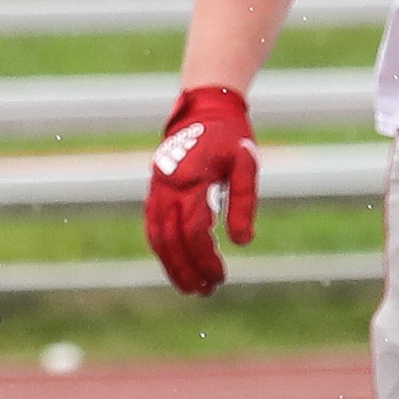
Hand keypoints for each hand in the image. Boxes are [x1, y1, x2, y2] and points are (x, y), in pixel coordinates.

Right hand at [145, 85, 258, 296]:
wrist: (205, 105)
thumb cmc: (231, 136)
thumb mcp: (246, 165)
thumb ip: (243, 204)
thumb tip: (241, 243)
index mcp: (191, 181)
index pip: (194, 232)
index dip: (205, 259)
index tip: (220, 277)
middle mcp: (168, 186)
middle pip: (170, 239)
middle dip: (186, 269)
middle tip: (203, 292)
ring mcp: (158, 186)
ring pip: (156, 235)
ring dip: (170, 264)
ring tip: (188, 286)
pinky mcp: (156, 187)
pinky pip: (152, 223)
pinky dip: (161, 246)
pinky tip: (174, 262)